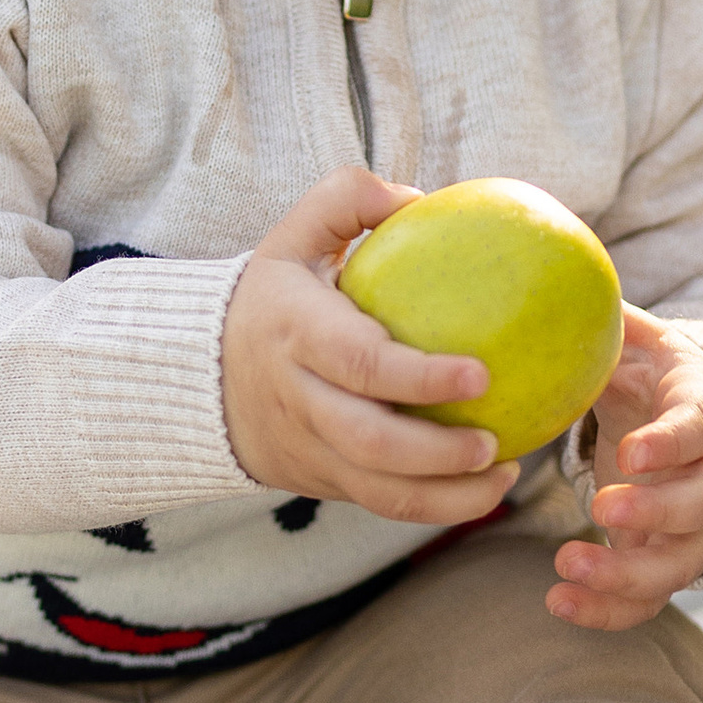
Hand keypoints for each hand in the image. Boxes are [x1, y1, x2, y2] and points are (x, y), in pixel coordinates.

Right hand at [222, 170, 517, 527]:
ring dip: (449, 494)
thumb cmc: (269, 299)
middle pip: (370, 442)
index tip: (481, 373)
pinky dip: (437, 506)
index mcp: (295, 334)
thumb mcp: (291, 239)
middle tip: (496, 439)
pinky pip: (381, 505)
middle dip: (439, 452)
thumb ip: (346, 201)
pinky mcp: (321, 482)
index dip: (419, 377)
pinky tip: (485, 486)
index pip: (359, 363)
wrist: (197, 379)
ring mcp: (309, 448)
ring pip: (380, 491)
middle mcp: (299, 399)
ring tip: (505, 474)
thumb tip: (416, 196)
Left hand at [548, 306, 702, 630]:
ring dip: (628, 573)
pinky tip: (557, 604)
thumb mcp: (631, 332)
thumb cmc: (647, 366)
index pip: (701, 427)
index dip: (672, 443)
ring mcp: (694, 522)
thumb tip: (546, 265)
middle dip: (656, 513)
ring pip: (681, 562)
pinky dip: (610, 609)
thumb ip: (599, 312)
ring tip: (566, 567)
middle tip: (600, 509)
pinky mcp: (666, 557)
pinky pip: (650, 597)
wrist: (677, 410)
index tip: (629, 452)